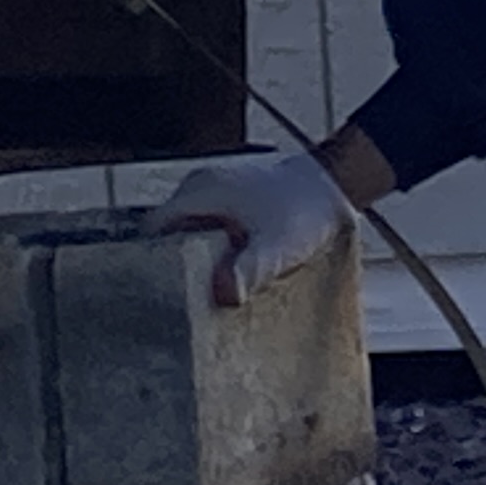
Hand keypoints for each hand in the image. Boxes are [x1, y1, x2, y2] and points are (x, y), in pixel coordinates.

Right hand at [151, 149, 352, 305]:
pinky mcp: (229, 198)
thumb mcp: (278, 247)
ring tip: (204, 290)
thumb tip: (223, 294)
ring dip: (194, 258)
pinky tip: (225, 271)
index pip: (153, 230)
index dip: (150, 262)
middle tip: (181, 300)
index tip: (158, 292)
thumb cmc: (307, 210)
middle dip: (171, 265)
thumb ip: (250, 269)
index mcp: (200, 192)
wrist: (334, 184)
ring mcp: (213, 189)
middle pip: (166, 233)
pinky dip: (210, 248)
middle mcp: (199, 186)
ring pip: (187, 231)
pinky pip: (206, 226)